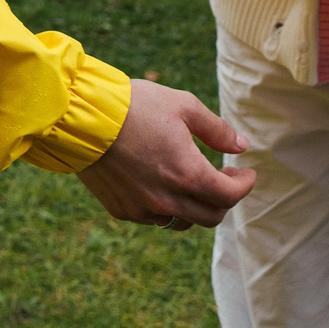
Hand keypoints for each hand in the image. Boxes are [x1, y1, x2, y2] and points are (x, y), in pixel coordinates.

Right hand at [75, 79, 257, 229]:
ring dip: (196, 206)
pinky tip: (162, 183)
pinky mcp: (122, 210)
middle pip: (211, 217)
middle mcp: (167, 200)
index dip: (245, 185)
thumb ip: (217, 130)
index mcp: (187, 174)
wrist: (81, 118)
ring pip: (183, 221)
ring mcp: (142, 209)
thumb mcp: (184, 106)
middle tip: (226, 178)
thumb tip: (241, 146)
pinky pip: (154, 218)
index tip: (247, 173)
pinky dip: (167, 206)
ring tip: (194, 181)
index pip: (229, 196)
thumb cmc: (135, 106)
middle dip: (224, 199)